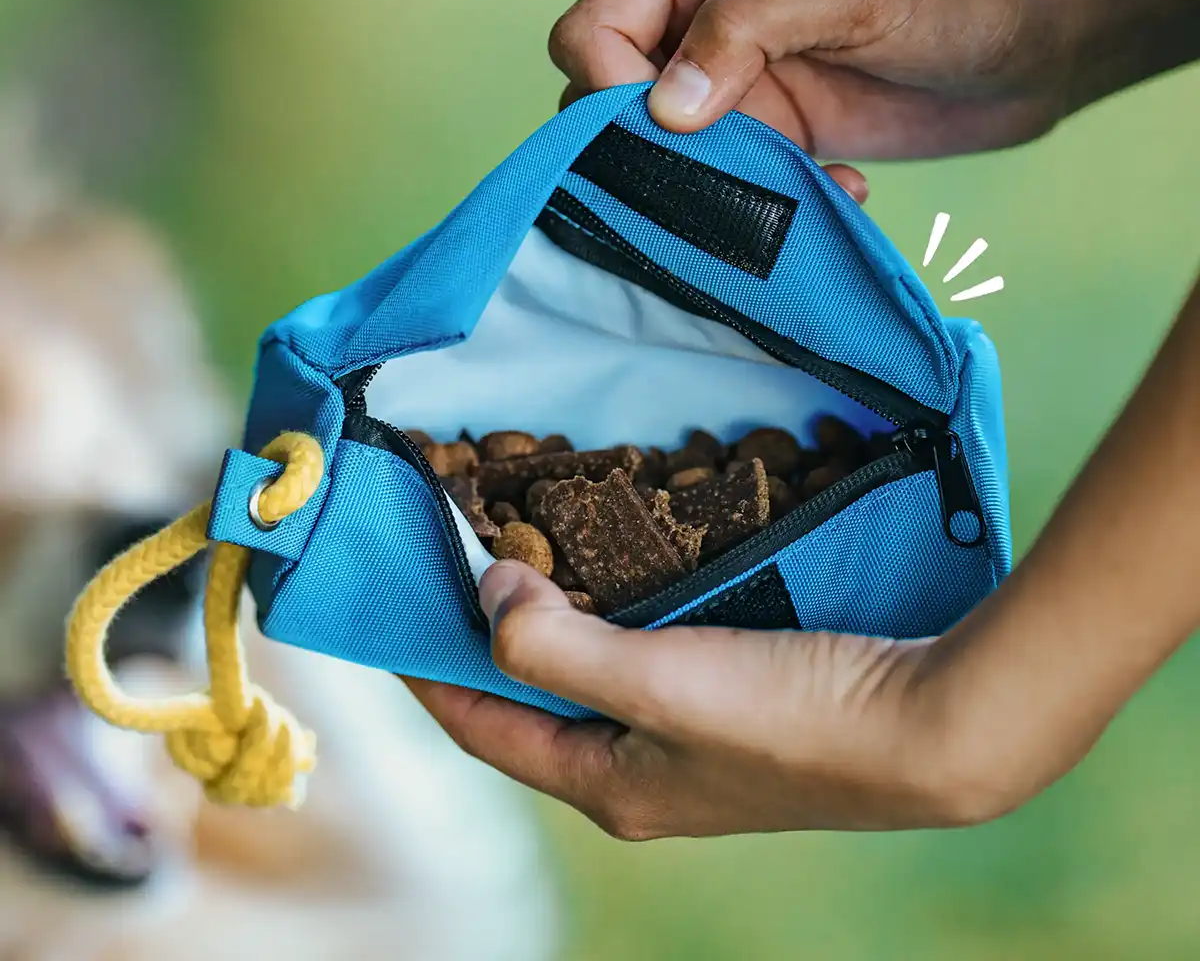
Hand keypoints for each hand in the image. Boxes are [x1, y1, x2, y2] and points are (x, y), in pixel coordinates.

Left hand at [404, 564, 1019, 839]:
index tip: (391, 608)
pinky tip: (614, 567)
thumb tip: (484, 590)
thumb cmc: (793, 719)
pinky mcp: (727, 700)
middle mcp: (637, 770)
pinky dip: (607, 611)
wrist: (930, 730)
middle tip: (455, 563)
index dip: (428, 670)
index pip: (483, 727)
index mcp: (607, 785)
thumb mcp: (658, 682)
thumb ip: (557, 643)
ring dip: (549, 618)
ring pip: (585, 672)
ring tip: (521, 554)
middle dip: (486, 637)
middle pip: (531, 699)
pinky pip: (637, 652)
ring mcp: (684, 739)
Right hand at [550, 0, 1068, 158]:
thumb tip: (662, 108)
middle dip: (652, 150)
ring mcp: (727, 81)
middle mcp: (693, 17)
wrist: (1032, 43)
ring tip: (794, 181)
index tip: (679, 130)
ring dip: (715, 184)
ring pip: (657, 153)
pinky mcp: (763, 133)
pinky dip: (761, 200)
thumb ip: (746, 31)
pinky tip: (836, 185)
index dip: (612, 91)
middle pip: (605, 101)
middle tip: (733, 169)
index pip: (590, 34)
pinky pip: (719, 182)